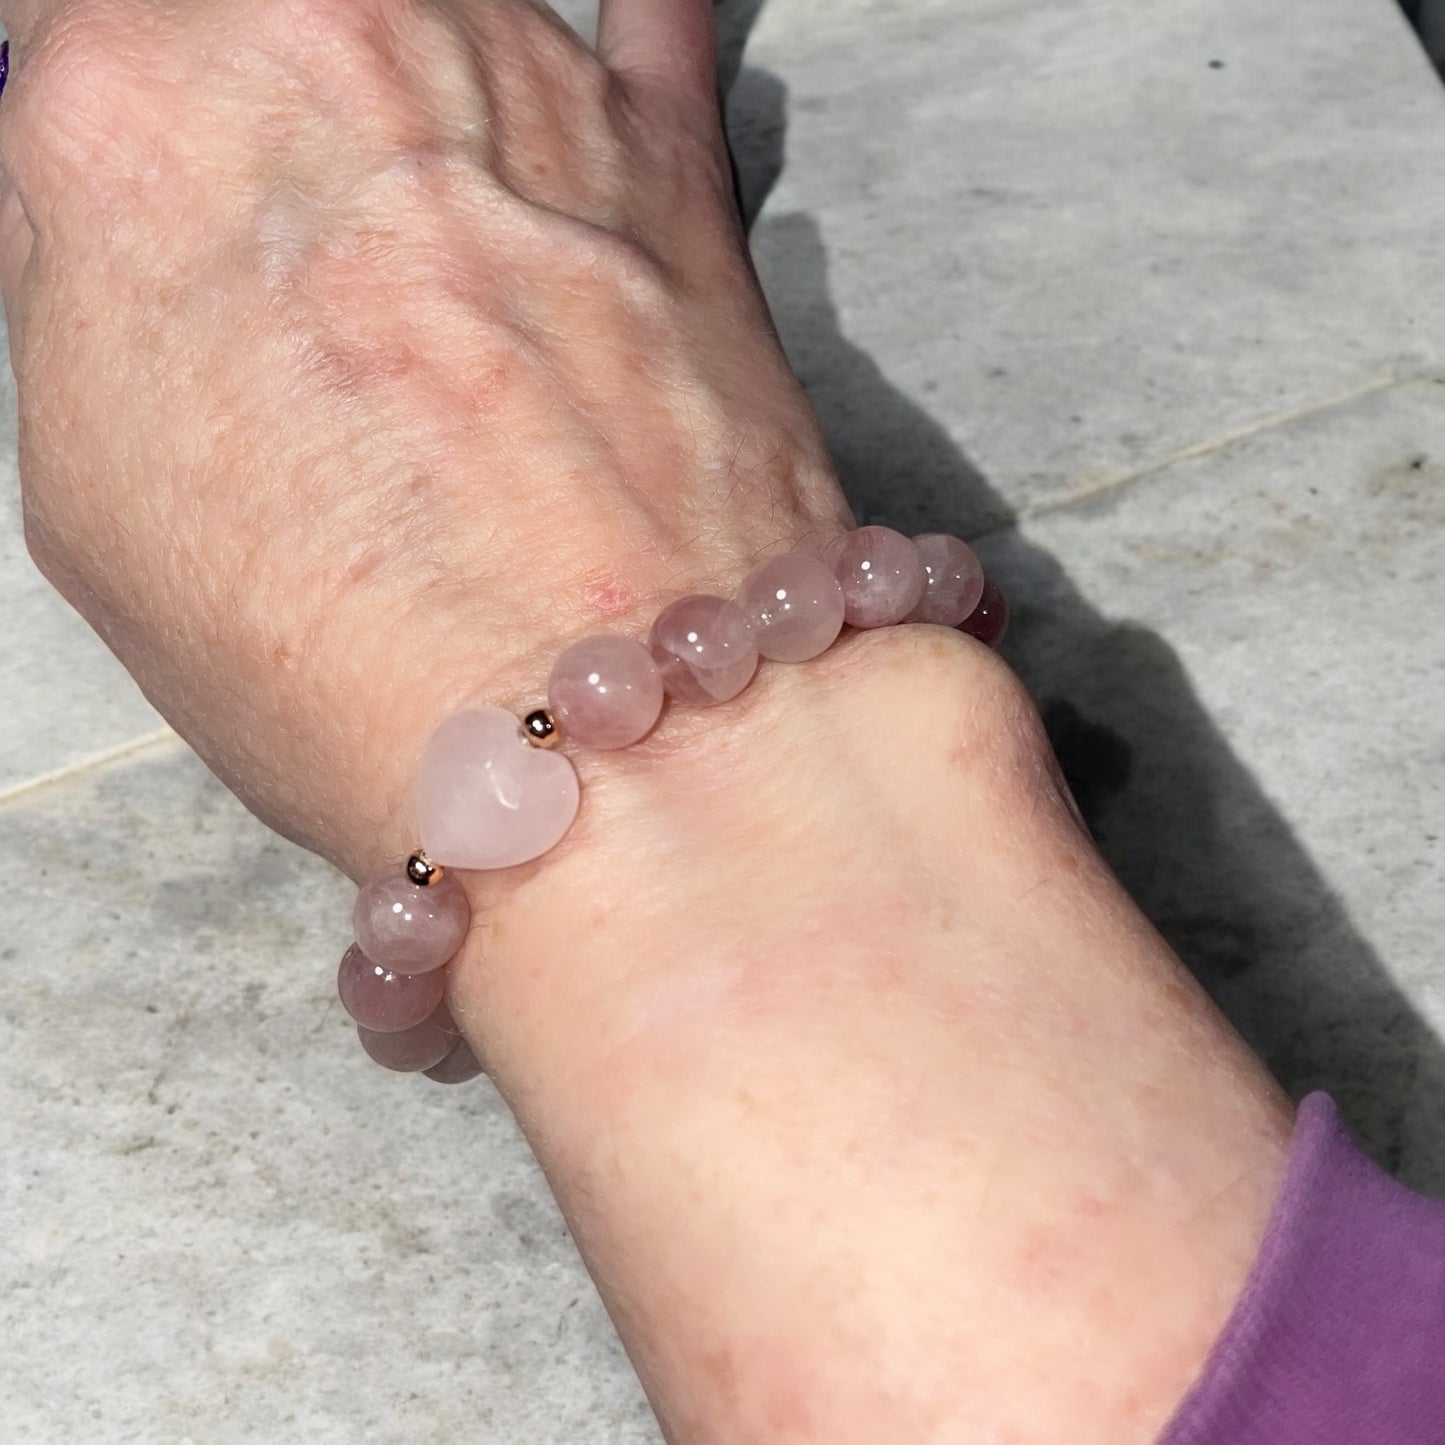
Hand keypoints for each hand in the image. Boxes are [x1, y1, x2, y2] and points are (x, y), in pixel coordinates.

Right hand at [0, 0, 848, 873]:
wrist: (618, 733)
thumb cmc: (346, 655)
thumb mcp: (96, 493)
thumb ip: (90, 288)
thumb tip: (120, 211)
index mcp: (137, 112)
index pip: (84, 48)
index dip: (122, 145)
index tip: (157, 200)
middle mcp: (334, 37)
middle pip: (269, 23)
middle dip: (268, 119)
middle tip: (297, 241)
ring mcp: (527, 80)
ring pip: (435, 20)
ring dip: (420, 102)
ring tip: (433, 233)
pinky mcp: (678, 161)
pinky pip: (647, 29)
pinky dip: (613, 49)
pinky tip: (594, 73)